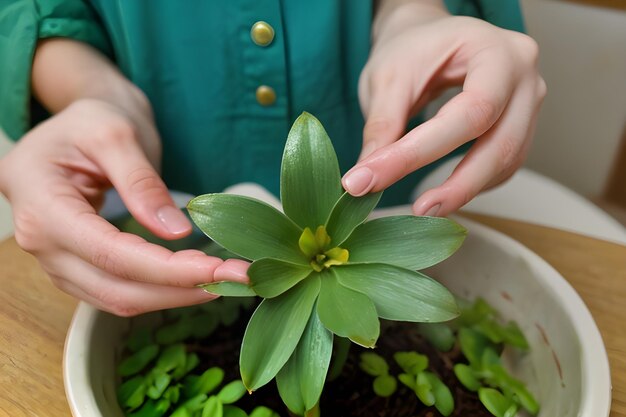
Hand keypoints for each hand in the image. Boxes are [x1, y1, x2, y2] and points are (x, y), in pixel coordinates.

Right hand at [0, 99, 247, 315]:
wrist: (72, 130)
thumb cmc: (89, 121)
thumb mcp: (115, 134)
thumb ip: (141, 182)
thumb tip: (175, 232)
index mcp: (41, 205)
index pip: (111, 254)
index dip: (168, 269)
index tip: (218, 268)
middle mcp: (40, 243)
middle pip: (117, 288)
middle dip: (181, 288)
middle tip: (238, 278)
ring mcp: (54, 261)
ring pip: (118, 299)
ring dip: (174, 296)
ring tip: (224, 280)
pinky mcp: (75, 267)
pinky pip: (117, 293)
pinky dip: (159, 291)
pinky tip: (195, 279)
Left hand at [342, 1, 545, 215]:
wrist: (427, 37)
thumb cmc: (410, 49)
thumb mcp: (386, 78)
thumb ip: (380, 127)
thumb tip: (365, 181)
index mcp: (495, 50)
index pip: (469, 112)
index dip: (421, 152)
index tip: (375, 179)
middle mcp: (524, 75)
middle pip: (501, 142)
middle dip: (459, 184)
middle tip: (419, 210)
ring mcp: (529, 102)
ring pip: (508, 160)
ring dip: (468, 190)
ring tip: (426, 207)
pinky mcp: (521, 126)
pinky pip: (505, 165)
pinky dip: (475, 184)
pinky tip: (446, 192)